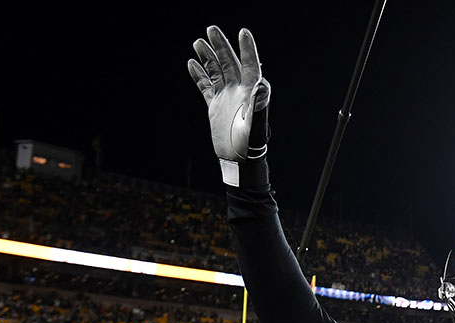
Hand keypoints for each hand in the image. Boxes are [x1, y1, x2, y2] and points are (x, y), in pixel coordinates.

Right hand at [188, 26, 270, 183]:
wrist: (239, 160)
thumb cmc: (250, 145)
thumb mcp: (255, 125)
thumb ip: (258, 105)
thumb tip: (262, 84)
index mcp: (251, 92)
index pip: (250, 65)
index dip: (247, 48)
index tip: (243, 32)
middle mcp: (239, 91)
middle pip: (229, 63)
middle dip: (221, 46)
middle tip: (211, 29)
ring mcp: (227, 98)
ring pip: (216, 71)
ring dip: (208, 57)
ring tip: (198, 42)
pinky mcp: (215, 106)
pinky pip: (206, 86)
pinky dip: (199, 75)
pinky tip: (191, 63)